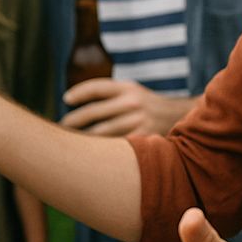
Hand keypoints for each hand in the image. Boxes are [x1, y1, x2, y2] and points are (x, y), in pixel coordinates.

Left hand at [60, 78, 190, 136]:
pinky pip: (116, 145)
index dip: (78, 93)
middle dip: (73, 121)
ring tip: (69, 143)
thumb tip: (73, 101)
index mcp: (127, 88)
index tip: (66, 99)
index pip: (96, 87)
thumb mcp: (132, 92)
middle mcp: (132, 102)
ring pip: (101, 132)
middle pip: (93, 112)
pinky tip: (90, 154)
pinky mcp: (144, 138)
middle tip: (61, 127)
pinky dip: (101, 149)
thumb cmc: (146, 106)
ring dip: (82, 138)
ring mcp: (139, 121)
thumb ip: (109, 95)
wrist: (180, 118)